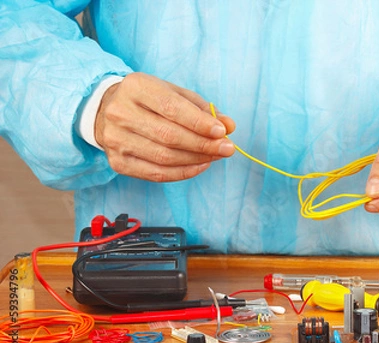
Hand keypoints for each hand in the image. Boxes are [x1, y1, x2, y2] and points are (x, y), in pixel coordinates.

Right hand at [94, 72, 235, 181]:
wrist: (106, 111)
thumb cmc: (149, 101)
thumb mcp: (173, 94)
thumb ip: (202, 109)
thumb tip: (229, 126)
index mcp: (135, 87)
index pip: (171, 108)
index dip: (199, 123)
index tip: (222, 131)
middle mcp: (120, 113)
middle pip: (169, 136)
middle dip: (203, 145)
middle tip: (227, 148)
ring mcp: (116, 140)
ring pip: (164, 157)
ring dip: (197, 159)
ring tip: (216, 156)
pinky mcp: (118, 162)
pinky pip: (156, 174)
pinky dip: (183, 172)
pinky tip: (200, 166)